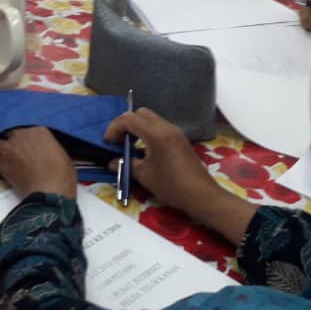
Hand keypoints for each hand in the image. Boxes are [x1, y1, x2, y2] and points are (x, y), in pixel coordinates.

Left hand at [0, 127, 76, 198]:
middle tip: (12, 146)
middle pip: (7, 131)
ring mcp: (8, 148)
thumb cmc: (62, 175)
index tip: (24, 139)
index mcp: (38, 130)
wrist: (50, 193)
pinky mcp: (1, 163)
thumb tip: (44, 147)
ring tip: (1, 153)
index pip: (24, 125)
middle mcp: (20, 135)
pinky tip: (0, 165)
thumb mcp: (61, 153)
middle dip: (8, 138)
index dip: (22, 133)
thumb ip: (49, 144)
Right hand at [103, 108, 254, 242]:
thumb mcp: (144, 175)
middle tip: (119, 140)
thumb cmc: (171, 185)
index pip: (128, 118)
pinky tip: (145, 149)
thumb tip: (112, 162)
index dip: (114, 128)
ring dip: (137, 127)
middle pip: (140, 113)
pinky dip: (147, 132)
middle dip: (125, 124)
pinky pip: (159, 127)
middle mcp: (166, 127)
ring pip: (150, 118)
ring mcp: (175, 132)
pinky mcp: (180, 139)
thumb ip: (125, 163)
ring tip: (130, 145)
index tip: (108, 142)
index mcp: (156, 134)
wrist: (202, 196)